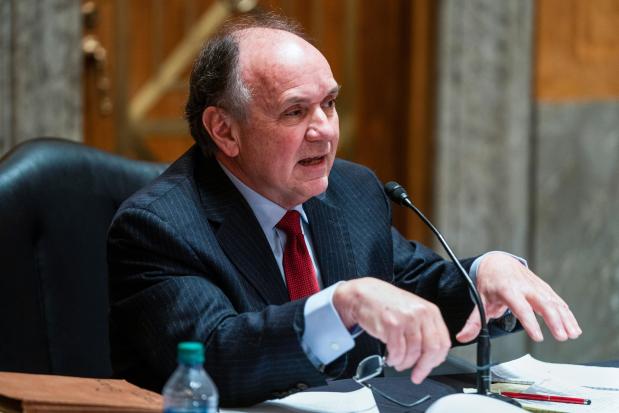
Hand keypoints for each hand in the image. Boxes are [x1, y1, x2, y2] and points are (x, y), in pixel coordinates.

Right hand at [333, 278, 450, 383]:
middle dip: (423, 367)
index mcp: (430, 311)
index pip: (443, 342)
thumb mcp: (414, 311)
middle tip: (416, 375)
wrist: (365, 294)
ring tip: (397, 363)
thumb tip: (432, 357)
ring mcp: (407, 319)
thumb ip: (425, 330)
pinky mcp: (392, 325)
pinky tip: (390, 358)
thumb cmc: (388, 304)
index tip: (429, 368)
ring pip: (413, 353)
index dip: (436, 360)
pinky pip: (397, 352)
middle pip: (431, 349)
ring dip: (404, 364)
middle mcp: (421, 314)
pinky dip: (394, 360)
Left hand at [456, 253, 581, 342]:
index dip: (530, 322)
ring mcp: (536, 286)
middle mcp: (524, 286)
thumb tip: (462, 337)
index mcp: (507, 289)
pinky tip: (573, 326)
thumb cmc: (489, 282)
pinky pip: (557, 300)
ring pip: (554, 302)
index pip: (520, 307)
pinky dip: (567, 313)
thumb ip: (474, 321)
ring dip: (565, 318)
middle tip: (562, 337)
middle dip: (554, 320)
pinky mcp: (543, 287)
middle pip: (543, 303)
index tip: (538, 337)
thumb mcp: (479, 299)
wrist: (497, 262)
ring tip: (572, 334)